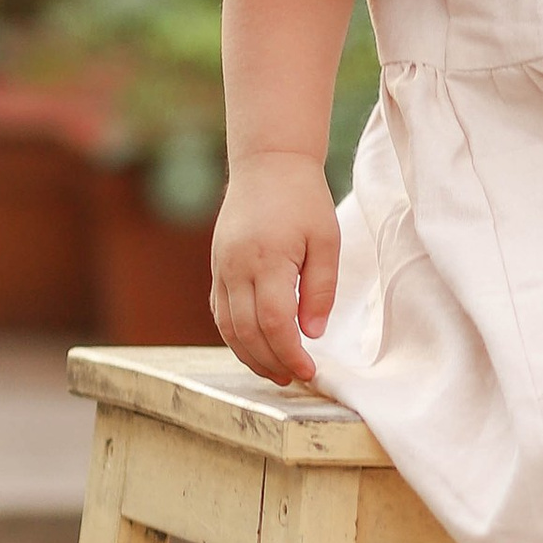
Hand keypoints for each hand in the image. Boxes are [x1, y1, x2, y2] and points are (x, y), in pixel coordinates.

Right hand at [211, 151, 339, 386]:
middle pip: (247, 332)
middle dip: (271, 362)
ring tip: (276, 372)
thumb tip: (312, 334)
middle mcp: (236, 268)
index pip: (274, 323)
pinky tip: (255, 347)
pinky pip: (220, 311)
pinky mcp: (217, 267)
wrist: (266, 164)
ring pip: (227, 327)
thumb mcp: (326, 240)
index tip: (309, 371)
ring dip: (250, 356)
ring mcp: (221, 268)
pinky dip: (234, 336)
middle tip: (294, 378)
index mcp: (267, 260)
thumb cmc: (303, 199)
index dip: (291, 354)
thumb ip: (320, 289)